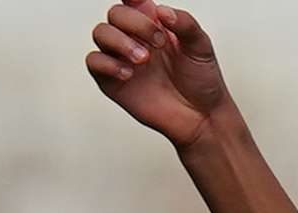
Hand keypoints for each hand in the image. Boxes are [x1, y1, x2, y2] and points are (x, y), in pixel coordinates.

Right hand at [87, 4, 227, 147]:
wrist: (202, 116)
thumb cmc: (201, 80)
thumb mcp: (201, 47)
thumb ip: (185, 25)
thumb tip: (162, 11)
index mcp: (153, 23)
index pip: (133, 0)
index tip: (139, 0)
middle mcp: (134, 37)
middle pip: (116, 14)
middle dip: (135, 24)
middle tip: (158, 43)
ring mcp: (121, 57)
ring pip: (101, 33)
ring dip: (120, 41)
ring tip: (144, 59)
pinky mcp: (112, 80)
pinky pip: (94, 62)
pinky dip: (107, 63)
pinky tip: (129, 73)